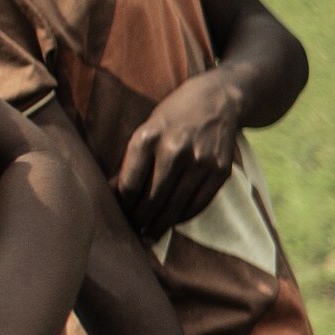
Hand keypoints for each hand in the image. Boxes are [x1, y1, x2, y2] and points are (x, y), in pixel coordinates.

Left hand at [115, 70, 245, 238]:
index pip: (129, 184)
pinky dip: (184, 216)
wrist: (219, 99)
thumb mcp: (148, 128)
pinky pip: (198, 203)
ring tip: (151, 235)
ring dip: (161, 224)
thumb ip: (133, 160)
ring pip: (175, 206)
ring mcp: (201, 161)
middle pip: (152, 199)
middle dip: (140, 220)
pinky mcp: (220, 170)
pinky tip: (174, 221)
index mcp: (148, 137)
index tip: (119, 217)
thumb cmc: (174, 116)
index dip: (123, 206)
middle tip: (134, 234)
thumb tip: (114, 194)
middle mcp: (175, 149)